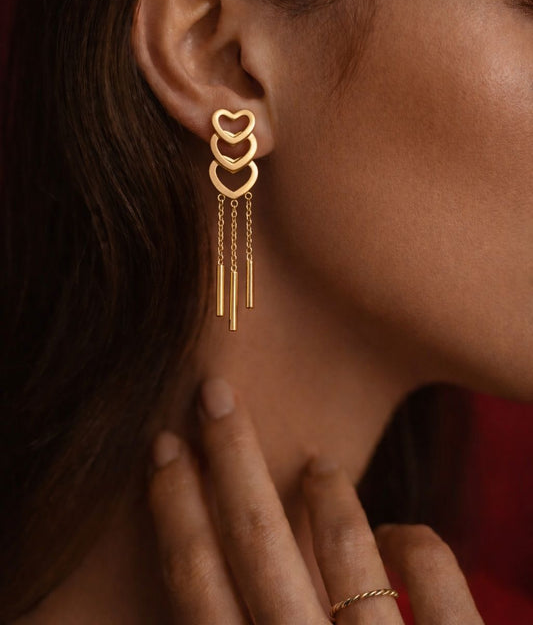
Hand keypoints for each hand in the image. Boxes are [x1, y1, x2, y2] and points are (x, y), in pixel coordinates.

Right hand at [147, 377, 483, 623]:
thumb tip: (215, 585)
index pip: (197, 585)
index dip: (175, 509)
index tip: (162, 445)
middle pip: (256, 541)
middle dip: (228, 458)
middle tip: (214, 391)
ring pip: (346, 545)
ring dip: (325, 494)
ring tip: (317, 463)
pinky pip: (433, 569)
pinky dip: (417, 540)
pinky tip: (402, 532)